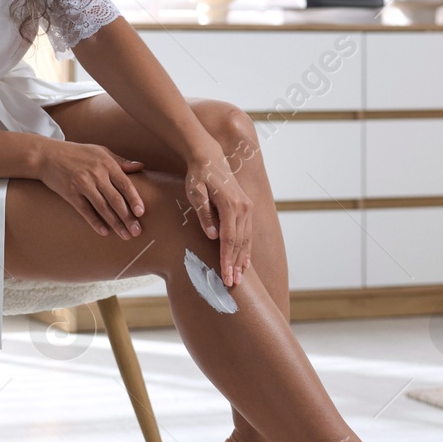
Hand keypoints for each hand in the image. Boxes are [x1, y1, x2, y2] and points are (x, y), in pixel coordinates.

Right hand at [35, 140, 146, 238]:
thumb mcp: (100, 152)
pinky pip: (85, 211)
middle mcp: (96, 175)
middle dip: (128, 217)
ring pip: (103, 207)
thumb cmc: (76, 153)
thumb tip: (141, 166)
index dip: (135, 199)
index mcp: (106, 164)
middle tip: (137, 231)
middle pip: (116, 199)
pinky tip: (104, 231)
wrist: (47, 155)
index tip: (142, 213)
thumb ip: (120, 161)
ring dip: (115, 223)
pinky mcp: (70, 193)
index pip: (125, 184)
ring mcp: (83, 184)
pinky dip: (95, 222)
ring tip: (125, 235)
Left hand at [182, 145, 251, 286]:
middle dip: (236, 265)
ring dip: (243, 259)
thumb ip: (204, 214)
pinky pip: (248, 232)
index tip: (224, 276)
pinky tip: (245, 261)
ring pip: (246, 239)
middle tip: (231, 284)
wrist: (210, 157)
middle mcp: (243, 207)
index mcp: (231, 205)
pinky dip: (246, 248)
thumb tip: (212, 235)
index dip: (227, 260)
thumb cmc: (198, 175)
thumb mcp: (195, 193)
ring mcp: (247, 207)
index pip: (229, 239)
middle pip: (240, 242)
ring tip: (239, 277)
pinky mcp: (247, 207)